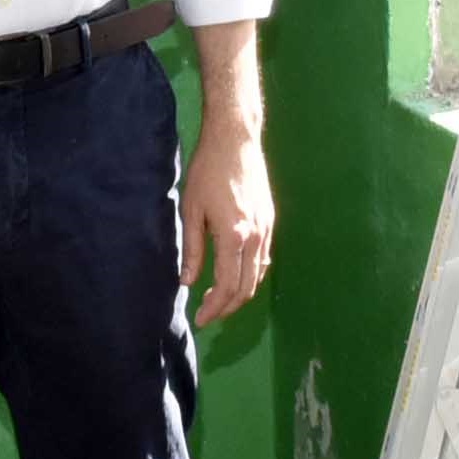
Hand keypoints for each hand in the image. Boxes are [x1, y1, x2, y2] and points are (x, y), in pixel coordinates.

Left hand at [181, 110, 272, 324]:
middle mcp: (255, 237)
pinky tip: (236, 275)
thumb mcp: (191, 209)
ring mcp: (266, 228)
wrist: (236, 140)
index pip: (227, 285)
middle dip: (228, 307)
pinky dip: (251, 274)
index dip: (215, 307)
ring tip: (221, 300)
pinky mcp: (270, 220)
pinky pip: (264, 258)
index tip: (201, 319)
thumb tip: (188, 281)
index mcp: (233, 236)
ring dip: (241, 293)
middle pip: (247, 286)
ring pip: (259, 274)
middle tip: (209, 315)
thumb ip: (192, 249)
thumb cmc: (208, 171)